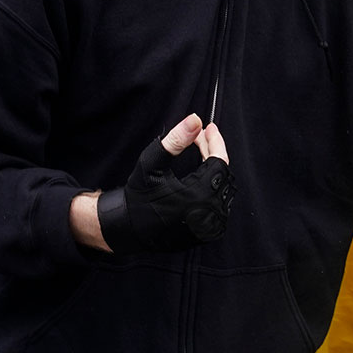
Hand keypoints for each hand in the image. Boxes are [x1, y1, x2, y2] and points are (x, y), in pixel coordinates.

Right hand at [95, 114, 235, 253]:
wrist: (129, 228)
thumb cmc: (138, 197)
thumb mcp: (151, 165)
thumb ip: (175, 141)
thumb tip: (195, 120)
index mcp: (198, 196)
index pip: (220, 161)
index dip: (216, 142)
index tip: (209, 128)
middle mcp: (209, 213)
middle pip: (223, 173)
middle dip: (214, 152)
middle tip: (200, 138)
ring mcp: (211, 226)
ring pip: (224, 187)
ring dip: (215, 168)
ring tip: (201, 153)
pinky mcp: (209, 232)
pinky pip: (221, 203)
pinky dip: (214, 186)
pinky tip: (203, 175)